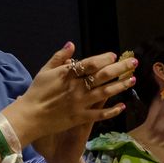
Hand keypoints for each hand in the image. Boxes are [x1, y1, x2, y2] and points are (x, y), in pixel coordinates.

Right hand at [16, 44, 133, 142]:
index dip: (104, 59)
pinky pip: (100, 114)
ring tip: (133, 79)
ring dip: (121, 85)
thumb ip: (59, 57)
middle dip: (120, 68)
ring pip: (106, 93)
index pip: (91, 63)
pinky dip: (112, 110)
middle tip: (133, 62)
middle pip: (103, 76)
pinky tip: (122, 106)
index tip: (114, 55)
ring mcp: (80, 103)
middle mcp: (77, 88)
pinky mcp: (81, 117)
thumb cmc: (36, 92)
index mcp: (68, 75)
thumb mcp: (45, 71)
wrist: (30, 116)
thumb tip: (71, 44)